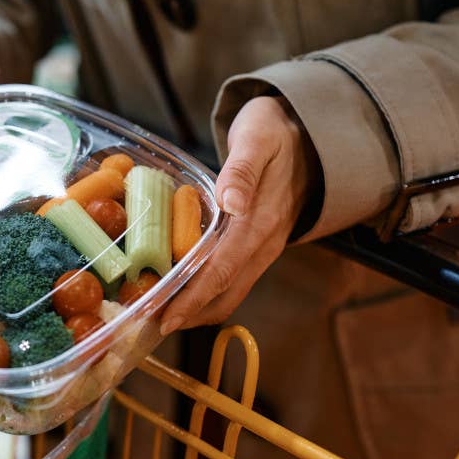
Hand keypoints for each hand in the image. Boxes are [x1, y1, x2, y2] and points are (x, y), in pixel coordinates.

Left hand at [160, 96, 319, 334]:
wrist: (310, 136)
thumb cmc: (274, 132)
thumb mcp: (257, 137)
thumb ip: (242, 169)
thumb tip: (231, 201)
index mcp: (261, 221)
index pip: (222, 270)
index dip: (193, 298)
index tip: (166, 318)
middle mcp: (265, 243)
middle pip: (225, 292)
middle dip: (189, 314)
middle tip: (148, 326)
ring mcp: (264, 248)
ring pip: (230, 292)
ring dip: (197, 309)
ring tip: (159, 316)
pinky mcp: (258, 246)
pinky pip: (232, 280)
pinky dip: (206, 294)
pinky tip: (181, 293)